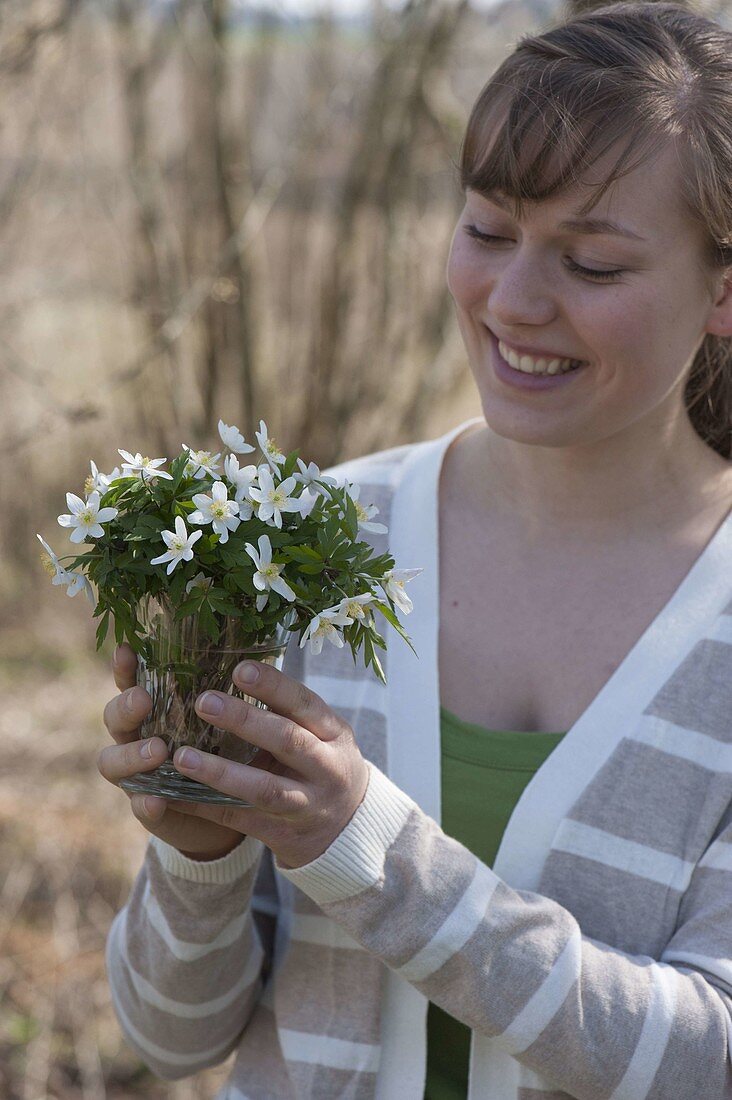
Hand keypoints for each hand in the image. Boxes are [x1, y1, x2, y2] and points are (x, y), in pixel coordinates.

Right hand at [97, 643, 249, 860]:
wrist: (234, 805)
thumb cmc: (229, 747)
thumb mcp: (230, 717)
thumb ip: (226, 694)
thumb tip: (245, 659)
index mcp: (155, 708)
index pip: (132, 681)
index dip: (125, 667)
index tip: (127, 649)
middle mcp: (137, 737)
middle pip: (114, 717)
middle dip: (125, 707)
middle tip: (144, 700)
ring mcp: (138, 774)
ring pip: (112, 761)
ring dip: (131, 755)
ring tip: (157, 750)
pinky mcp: (150, 808)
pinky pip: (140, 806)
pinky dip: (146, 803)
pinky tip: (155, 801)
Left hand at [145, 660, 369, 869]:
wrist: (348, 827)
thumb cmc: (322, 762)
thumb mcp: (322, 733)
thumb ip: (288, 710)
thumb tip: (236, 668)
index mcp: (334, 733)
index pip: (305, 704)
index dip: (274, 687)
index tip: (239, 669)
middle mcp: (326, 768)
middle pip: (288, 742)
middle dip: (245, 721)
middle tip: (203, 702)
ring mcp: (306, 805)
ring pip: (264, 789)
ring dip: (221, 773)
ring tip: (182, 756)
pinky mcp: (282, 834)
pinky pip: (240, 820)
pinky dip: (205, 806)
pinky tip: (173, 794)